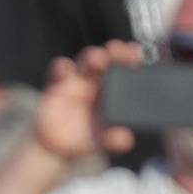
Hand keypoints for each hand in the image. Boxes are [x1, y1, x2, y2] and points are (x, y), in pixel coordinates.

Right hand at [33, 42, 140, 161]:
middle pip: (108, 60)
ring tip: (98, 60)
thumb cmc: (83, 139)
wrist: (56, 145)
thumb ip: (112, 140)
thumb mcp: (99, 142)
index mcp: (113, 92)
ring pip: (86, 62)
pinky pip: (59, 71)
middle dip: (114, 52)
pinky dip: (62, 67)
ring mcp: (77, 81)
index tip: (136, 53)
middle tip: (119, 49)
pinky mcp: (57, 84)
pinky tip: (66, 69)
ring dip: (93, 57)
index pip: (124, 71)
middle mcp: (97, 82)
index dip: (130, 59)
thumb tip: (125, 139)